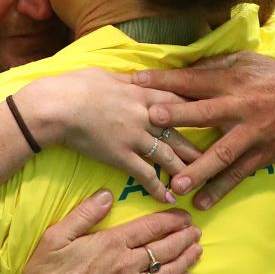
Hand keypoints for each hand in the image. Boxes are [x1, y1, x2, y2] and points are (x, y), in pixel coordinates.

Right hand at [15, 69, 201, 204]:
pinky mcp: (121, 157)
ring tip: (200, 180)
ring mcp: (134, 137)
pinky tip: (170, 198)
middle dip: (198, 143)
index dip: (196, 108)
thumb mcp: (106, 75)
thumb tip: (137, 79)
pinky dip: (159, 188)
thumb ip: (127, 81)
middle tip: (218, 153)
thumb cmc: (75, 85)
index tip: (213, 114)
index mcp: (142, 93)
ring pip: (168, 154)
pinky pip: (146, 175)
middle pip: (180, 130)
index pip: (178, 100)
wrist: (56, 107)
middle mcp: (145, 115)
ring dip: (185, 168)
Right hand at [15, 189, 200, 273]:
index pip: (150, 228)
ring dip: (186, 260)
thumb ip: (85, 213)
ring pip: (168, 272)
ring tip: (198, 251)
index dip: (171, 220)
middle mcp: (127, 266)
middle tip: (196, 231)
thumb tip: (107, 194)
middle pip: (165, 249)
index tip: (184, 216)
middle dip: (184, 238)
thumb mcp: (57, 235)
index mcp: (112, 244)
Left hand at [135, 51, 274, 208]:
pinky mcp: (262, 155)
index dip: (165, 79)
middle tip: (151, 121)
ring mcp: (252, 134)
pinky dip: (220, 190)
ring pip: (222, 153)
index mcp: (234, 80)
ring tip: (174, 184)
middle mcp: (242, 107)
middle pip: (205, 112)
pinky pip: (238, 175)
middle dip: (178, 116)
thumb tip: (181, 66)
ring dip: (198, 169)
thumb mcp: (248, 61)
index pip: (194, 79)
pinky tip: (201, 203)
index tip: (136, 80)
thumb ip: (215, 65)